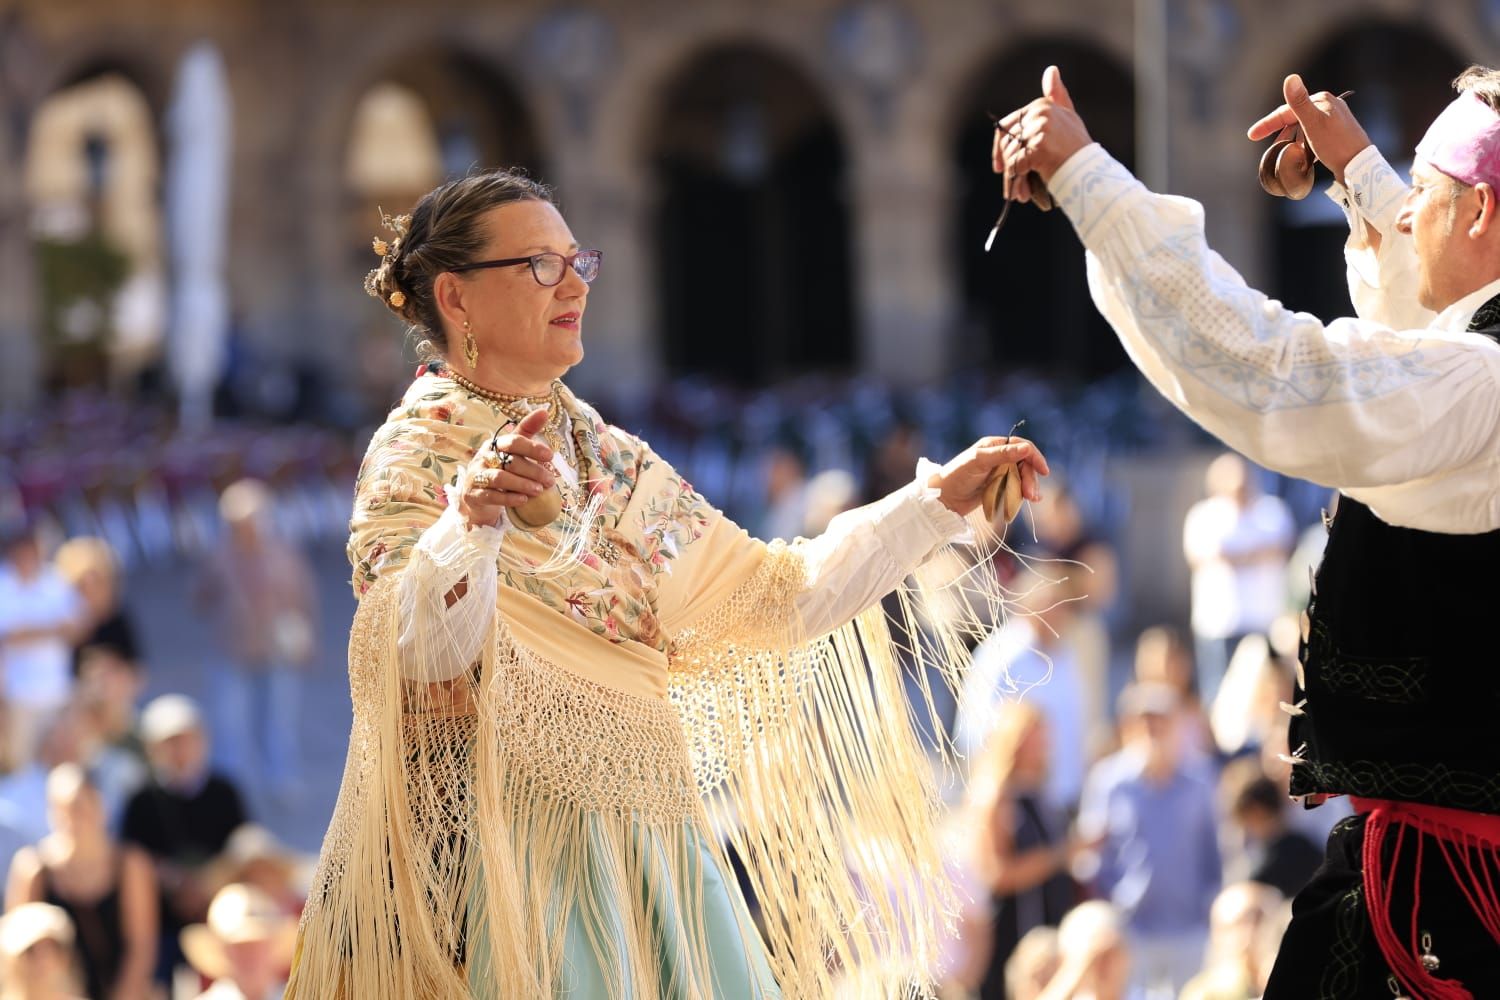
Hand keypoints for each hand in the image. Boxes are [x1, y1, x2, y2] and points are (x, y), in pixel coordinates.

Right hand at [458, 407, 556, 527]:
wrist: (476, 494)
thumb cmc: (499, 467)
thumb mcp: (513, 449)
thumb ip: (528, 431)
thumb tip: (544, 411)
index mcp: (495, 444)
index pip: (513, 441)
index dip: (532, 448)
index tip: (550, 456)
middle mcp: (483, 457)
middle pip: (509, 461)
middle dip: (532, 470)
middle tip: (550, 480)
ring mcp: (477, 476)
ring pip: (499, 478)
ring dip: (522, 484)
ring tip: (538, 490)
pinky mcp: (474, 494)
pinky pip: (491, 496)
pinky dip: (509, 498)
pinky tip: (524, 500)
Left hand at [929, 436, 1049, 516]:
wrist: (944, 499)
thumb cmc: (957, 476)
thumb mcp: (979, 462)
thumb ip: (1003, 455)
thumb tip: (1027, 448)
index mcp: (994, 446)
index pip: (1022, 447)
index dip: (1035, 457)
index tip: (1043, 471)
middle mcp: (998, 457)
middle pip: (1024, 464)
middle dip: (1030, 478)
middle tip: (1031, 495)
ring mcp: (999, 473)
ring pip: (1022, 477)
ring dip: (1028, 487)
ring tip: (1030, 499)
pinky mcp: (997, 487)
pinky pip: (1015, 488)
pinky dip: (1022, 493)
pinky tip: (1027, 500)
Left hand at [991, 65, 1093, 201]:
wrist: (1090, 172)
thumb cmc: (1077, 150)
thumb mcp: (1068, 117)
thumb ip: (1057, 96)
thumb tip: (1051, 69)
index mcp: (1042, 105)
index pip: (1008, 127)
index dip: (1000, 148)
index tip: (999, 167)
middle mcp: (1040, 113)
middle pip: (1007, 144)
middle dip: (1009, 168)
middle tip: (1014, 187)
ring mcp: (1039, 129)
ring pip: (1010, 157)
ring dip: (1013, 179)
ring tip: (1022, 193)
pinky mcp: (1038, 146)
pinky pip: (1015, 167)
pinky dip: (1016, 183)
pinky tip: (1023, 194)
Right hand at [1247, 74, 1370, 184]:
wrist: (1360, 165)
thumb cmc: (1337, 145)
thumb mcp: (1313, 123)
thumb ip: (1299, 101)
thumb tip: (1290, 77)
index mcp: (1322, 100)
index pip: (1288, 110)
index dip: (1268, 122)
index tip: (1252, 135)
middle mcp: (1329, 106)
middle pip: (1295, 118)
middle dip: (1279, 132)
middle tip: (1267, 149)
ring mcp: (1334, 120)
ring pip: (1303, 128)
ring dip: (1291, 140)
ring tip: (1282, 154)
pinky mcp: (1337, 134)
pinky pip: (1313, 136)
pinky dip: (1303, 144)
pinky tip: (1301, 155)